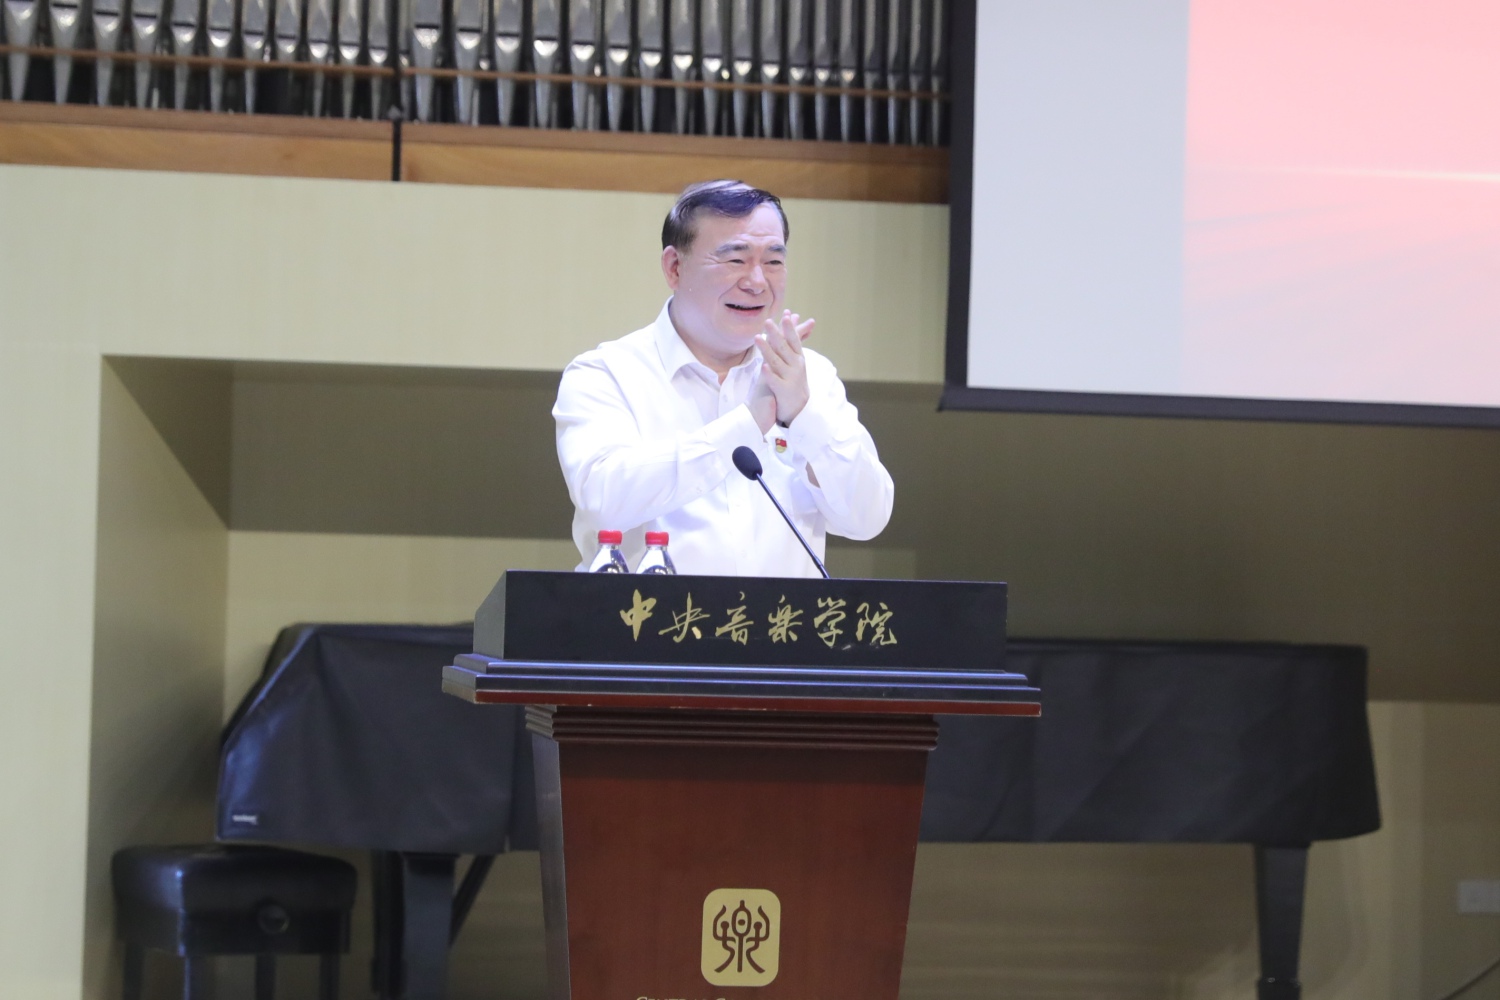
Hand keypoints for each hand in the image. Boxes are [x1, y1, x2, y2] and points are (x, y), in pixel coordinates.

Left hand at [756, 310, 814, 426]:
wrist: (799, 408)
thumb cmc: (794, 379)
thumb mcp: (795, 360)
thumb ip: (790, 339)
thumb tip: (792, 316)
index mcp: (798, 358)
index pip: (794, 340)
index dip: (789, 328)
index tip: (785, 315)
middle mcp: (796, 366)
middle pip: (784, 348)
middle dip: (776, 334)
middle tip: (767, 322)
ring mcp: (790, 378)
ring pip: (776, 362)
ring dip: (767, 349)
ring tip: (757, 338)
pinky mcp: (783, 390)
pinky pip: (774, 381)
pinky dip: (769, 373)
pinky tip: (763, 367)